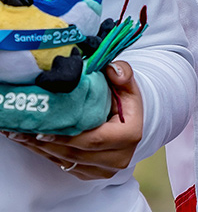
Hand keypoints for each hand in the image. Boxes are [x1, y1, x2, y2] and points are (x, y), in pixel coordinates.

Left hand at [3, 61, 144, 179]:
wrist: (129, 125)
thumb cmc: (124, 105)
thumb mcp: (127, 88)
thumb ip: (123, 75)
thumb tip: (112, 70)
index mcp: (129, 136)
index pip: (93, 140)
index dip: (66, 137)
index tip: (42, 131)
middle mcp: (119, 158)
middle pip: (76, 153)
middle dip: (47, 143)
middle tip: (23, 132)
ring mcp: (104, 170)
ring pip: (67, 161)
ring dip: (42, 150)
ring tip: (21, 136)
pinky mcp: (91, 174)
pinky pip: (65, 166)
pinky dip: (47, 155)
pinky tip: (32, 144)